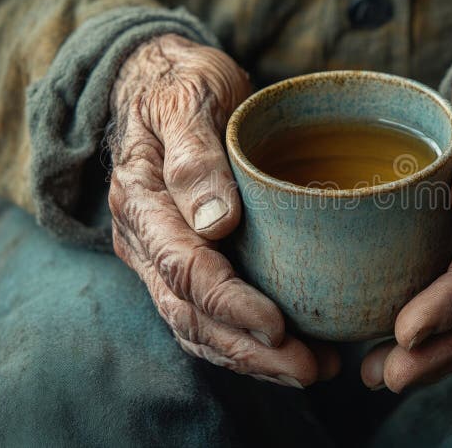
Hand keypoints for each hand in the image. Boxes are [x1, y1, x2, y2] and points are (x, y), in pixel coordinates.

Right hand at [108, 34, 337, 386]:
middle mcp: (144, 239)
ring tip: (310, 370)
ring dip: (251, 357)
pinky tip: (286, 350)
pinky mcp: (183, 260)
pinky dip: (243, 340)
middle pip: (189, 312)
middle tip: (310, 368)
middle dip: (249, 348)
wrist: (162, 82)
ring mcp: (159, 255)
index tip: (278, 326)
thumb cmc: (182, 83)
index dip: (230, 303)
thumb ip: (194, 155)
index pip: (182, 267)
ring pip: (196, 325)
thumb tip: (214, 222)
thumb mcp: (189, 98)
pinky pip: (204, 314)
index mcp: (140, 199)